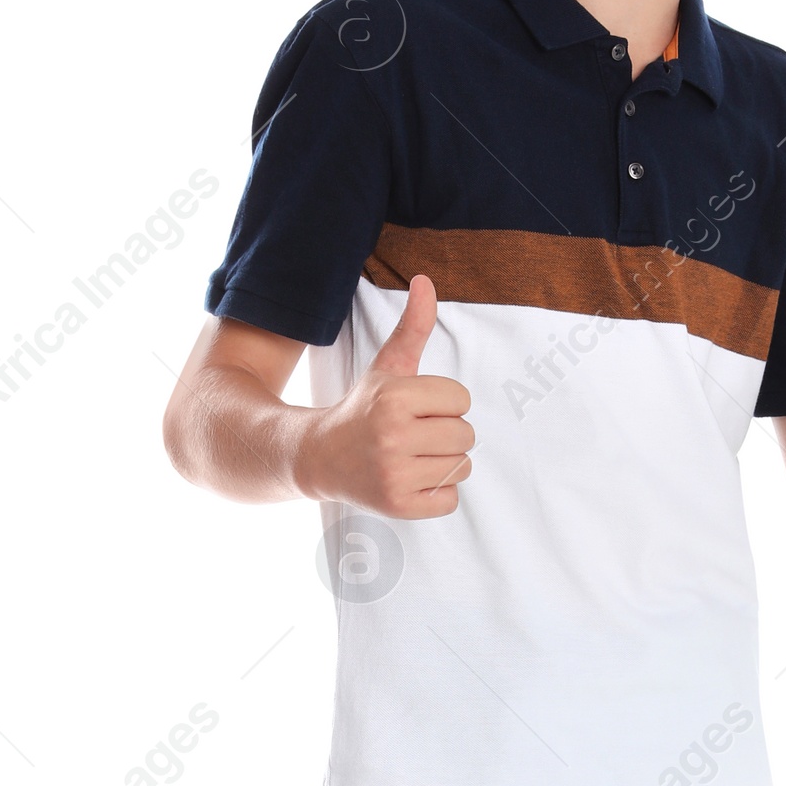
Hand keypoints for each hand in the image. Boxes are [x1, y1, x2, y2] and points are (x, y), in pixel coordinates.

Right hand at [295, 274, 473, 515]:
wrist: (320, 457)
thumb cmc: (364, 408)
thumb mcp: (388, 366)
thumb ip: (413, 326)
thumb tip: (426, 280)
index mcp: (395, 397)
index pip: (461, 399)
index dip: (443, 403)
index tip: (415, 409)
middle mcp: (393, 436)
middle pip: (466, 434)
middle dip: (445, 434)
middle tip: (412, 435)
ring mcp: (395, 474)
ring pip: (462, 466)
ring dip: (443, 463)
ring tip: (411, 457)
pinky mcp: (397, 506)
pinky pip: (451, 499)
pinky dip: (437, 494)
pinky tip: (409, 481)